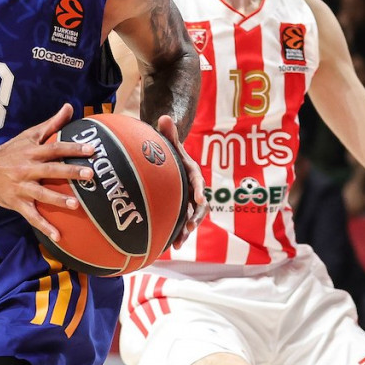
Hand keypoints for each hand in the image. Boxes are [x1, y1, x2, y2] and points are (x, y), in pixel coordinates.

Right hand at [0, 104, 96, 242]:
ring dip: (59, 200)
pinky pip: (32, 216)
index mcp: (32, 152)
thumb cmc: (10, 151)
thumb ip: (51, 123)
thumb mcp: (29, 135)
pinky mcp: (17, 203)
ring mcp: (22, 187)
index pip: (56, 148)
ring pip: (42, 194)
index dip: (73, 148)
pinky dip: (44, 226)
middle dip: (70, 172)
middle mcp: (27, 169)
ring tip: (76, 205)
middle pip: (51, 170)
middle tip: (90, 174)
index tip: (92, 149)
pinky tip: (58, 236)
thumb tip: (70, 107)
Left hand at [157, 114, 205, 248]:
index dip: (199, 192)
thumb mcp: (170, 142)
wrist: (168, 163)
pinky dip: (176, 235)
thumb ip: (169, 133)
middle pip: (198, 207)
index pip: (198, 183)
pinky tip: (168, 246)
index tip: (198, 200)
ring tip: (177, 243)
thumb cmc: (169, 152)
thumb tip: (165, 117)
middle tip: (188, 227)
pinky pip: (180, 224)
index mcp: (192, 175)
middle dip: (195, 218)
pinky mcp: (179, 211)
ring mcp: (186, 202)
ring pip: (190, 219)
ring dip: (185, 232)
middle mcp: (193, 190)